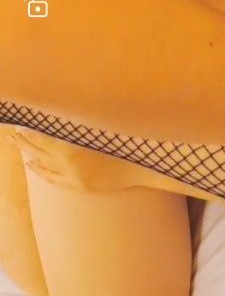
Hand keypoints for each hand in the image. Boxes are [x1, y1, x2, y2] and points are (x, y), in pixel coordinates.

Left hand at [13, 128, 152, 192]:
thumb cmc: (123, 142)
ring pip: (43, 166)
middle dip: (23, 142)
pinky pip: (53, 179)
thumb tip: (61, 109)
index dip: (29, 132)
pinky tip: (31, 165)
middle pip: (38, 152)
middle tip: (11, 134)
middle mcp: (70, 165)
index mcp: (74, 148)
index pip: (42, 139)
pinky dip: (40, 171)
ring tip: (17, 145)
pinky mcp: (80, 186)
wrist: (140, 166)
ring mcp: (74, 178)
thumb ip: (78, 121)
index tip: (20, 123)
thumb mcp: (99, 127)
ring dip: (28, 155)